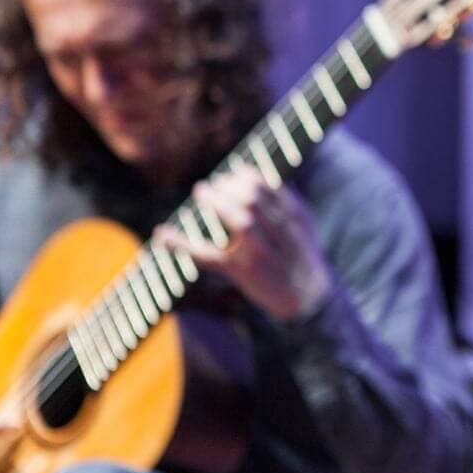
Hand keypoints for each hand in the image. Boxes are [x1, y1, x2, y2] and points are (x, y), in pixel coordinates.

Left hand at [156, 164, 334, 320]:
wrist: (310, 296)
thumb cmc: (302, 257)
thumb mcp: (303, 225)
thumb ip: (284, 201)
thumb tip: (255, 175)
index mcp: (293, 217)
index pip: (267, 187)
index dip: (245, 177)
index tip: (233, 175)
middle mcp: (279, 233)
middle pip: (253, 199)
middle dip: (229, 186)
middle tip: (214, 185)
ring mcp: (259, 252)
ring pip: (239, 221)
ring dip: (216, 202)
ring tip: (201, 190)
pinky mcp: (241, 272)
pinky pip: (209, 256)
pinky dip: (182, 245)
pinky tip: (163, 234)